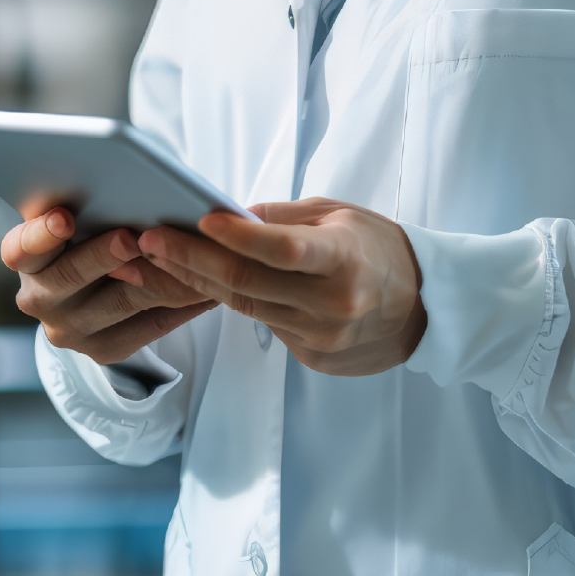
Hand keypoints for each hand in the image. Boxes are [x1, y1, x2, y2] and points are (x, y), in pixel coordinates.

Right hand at [4, 204, 216, 364]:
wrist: (97, 285)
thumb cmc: (91, 229)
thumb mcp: (78, 212)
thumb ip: (86, 199)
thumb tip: (121, 180)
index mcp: (23, 257)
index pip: (21, 247)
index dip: (42, 235)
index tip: (64, 218)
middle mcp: (38, 298)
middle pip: (72, 277)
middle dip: (105, 255)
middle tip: (133, 238)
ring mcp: (69, 330)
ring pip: (122, 301)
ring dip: (160, 276)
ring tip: (191, 257)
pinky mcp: (104, 351)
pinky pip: (151, 326)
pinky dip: (182, 304)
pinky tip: (207, 285)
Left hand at [137, 198, 423, 376]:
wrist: (425, 309)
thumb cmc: (380, 250)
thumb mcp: (340, 216)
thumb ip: (284, 219)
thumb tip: (228, 216)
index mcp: (346, 260)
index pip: (284, 249)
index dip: (238, 237)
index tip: (198, 219)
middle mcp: (334, 304)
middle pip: (248, 283)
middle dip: (191, 260)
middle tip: (149, 241)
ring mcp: (322, 338)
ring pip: (246, 308)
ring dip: (197, 283)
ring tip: (157, 260)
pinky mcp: (314, 359)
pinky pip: (266, 327)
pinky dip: (236, 303)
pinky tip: (205, 284)